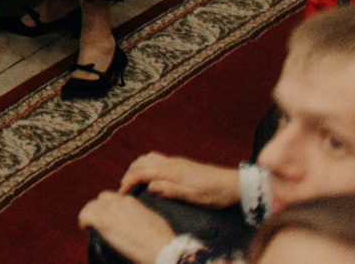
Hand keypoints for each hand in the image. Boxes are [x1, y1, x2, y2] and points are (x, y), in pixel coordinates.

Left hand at [77, 192, 183, 263]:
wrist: (161, 247)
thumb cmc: (162, 238)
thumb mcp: (152, 217)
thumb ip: (140, 213)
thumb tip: (137, 218)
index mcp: (130, 201)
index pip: (113, 198)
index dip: (110, 207)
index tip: (111, 217)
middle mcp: (117, 202)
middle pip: (100, 200)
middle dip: (99, 209)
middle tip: (100, 222)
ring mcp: (109, 210)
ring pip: (90, 207)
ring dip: (90, 215)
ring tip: (91, 226)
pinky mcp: (103, 221)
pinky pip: (85, 216)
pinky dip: (84, 222)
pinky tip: (86, 229)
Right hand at [116, 153, 242, 207]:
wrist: (232, 184)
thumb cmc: (214, 193)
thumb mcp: (193, 196)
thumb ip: (170, 190)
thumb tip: (149, 186)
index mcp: (170, 171)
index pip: (141, 172)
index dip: (128, 181)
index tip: (122, 192)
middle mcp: (169, 163)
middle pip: (140, 163)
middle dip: (129, 173)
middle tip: (125, 188)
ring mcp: (174, 161)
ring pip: (147, 158)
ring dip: (136, 167)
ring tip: (133, 180)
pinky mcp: (180, 163)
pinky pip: (155, 158)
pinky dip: (145, 163)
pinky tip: (149, 172)